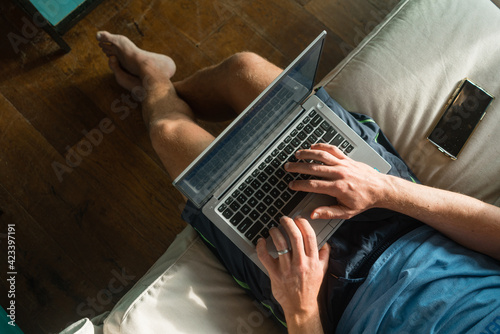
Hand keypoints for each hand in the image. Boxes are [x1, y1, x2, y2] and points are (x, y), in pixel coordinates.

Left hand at [256, 216, 329, 330]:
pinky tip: (261, 241)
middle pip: (295, 236)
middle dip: (288, 223)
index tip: (298, 219)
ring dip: (275, 232)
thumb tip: (325, 242)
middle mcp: (301, 263)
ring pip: (280, 243)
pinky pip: (265, 256)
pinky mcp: (275, 274)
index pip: (309, 236)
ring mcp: (287, 269)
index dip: (303, 224)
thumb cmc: (310, 288)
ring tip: (273, 229)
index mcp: (313, 261)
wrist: (301, 306)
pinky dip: (261, 246)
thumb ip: (324, 256)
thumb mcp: (322, 271)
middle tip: (284, 219)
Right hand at [285, 143, 390, 219]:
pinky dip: (322, 146)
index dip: (300, 185)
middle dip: (298, 167)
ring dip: (307, 154)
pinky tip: (313, 146)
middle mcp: (339, 174)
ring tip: (297, 154)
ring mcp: (343, 164)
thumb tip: (313, 214)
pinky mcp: (347, 159)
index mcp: (338, 188)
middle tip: (288, 167)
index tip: (292, 185)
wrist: (380, 189)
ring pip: (322, 156)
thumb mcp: (346, 212)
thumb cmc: (364, 201)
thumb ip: (328, 212)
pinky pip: (333, 150)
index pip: (313, 185)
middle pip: (314, 168)